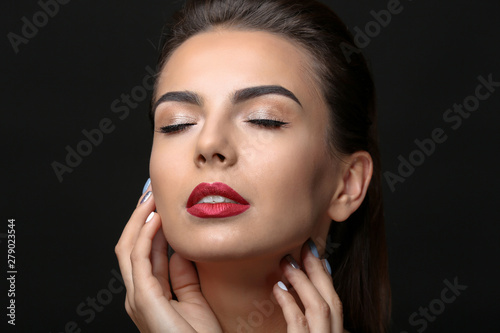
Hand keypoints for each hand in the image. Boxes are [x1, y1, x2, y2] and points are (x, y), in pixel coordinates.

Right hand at [115, 187, 221, 332]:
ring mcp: (137, 296)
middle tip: (151, 192)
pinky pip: (139, 257)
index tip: (160, 204)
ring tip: (151, 197)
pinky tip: (156, 218)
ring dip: (140, 219)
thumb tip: (178, 251)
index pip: (144, 251)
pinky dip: (144, 234)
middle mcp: (139, 292)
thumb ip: (183, 276)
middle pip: (131, 245)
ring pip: (129, 247)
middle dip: (140, 217)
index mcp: (150, 293)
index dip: (150, 226)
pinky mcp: (143, 298)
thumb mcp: (193, 298)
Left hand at [273, 241, 347, 332]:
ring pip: (319, 307)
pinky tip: (277, 288)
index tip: (318, 256)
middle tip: (306, 247)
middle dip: (319, 271)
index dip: (326, 277)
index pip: (335, 302)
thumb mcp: (309, 331)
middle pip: (332, 301)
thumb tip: (290, 289)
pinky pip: (298, 322)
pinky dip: (288, 303)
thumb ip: (307, 321)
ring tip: (287, 262)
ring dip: (302, 281)